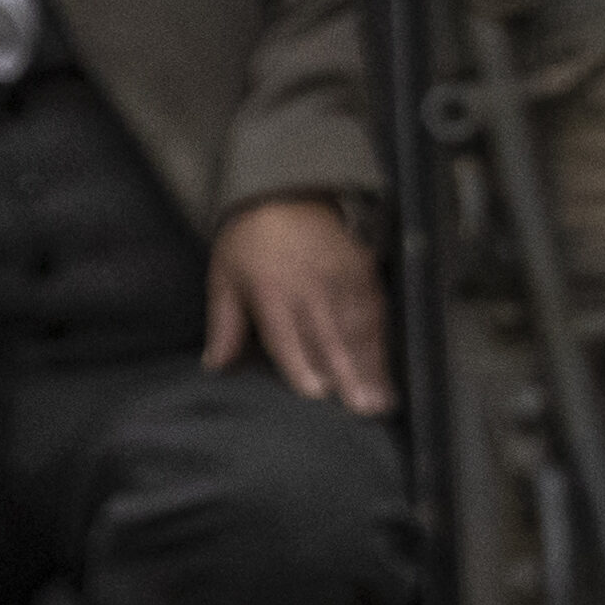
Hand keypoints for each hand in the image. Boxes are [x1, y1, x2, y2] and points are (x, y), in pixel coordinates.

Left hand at [206, 194, 394, 415]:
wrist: (285, 194)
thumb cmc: (248, 243)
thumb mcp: (224, 278)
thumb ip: (224, 325)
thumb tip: (215, 366)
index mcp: (270, 292)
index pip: (287, 335)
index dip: (301, 365)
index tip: (315, 393)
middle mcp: (309, 288)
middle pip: (330, 337)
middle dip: (348, 375)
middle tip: (363, 410)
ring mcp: (341, 280)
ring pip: (359, 330)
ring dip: (372, 367)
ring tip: (380, 402)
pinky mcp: (364, 273)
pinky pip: (377, 312)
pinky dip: (384, 342)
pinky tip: (389, 369)